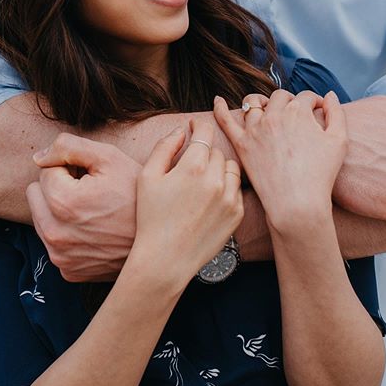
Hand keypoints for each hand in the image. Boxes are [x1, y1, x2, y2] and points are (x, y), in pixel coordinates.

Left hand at [26, 134, 140, 280]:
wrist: (161, 240)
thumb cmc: (136, 194)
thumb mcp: (109, 157)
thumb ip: (68, 147)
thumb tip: (38, 158)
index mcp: (61, 202)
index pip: (46, 171)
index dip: (70, 167)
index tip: (91, 176)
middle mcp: (54, 234)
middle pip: (36, 194)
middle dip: (58, 187)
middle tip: (89, 191)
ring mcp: (60, 256)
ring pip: (42, 217)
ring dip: (59, 209)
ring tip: (92, 209)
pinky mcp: (68, 271)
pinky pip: (54, 242)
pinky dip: (68, 232)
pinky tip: (92, 228)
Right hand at [132, 119, 243, 285]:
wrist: (165, 260)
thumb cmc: (151, 217)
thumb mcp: (147, 177)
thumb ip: (164, 147)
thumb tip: (181, 131)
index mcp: (193, 167)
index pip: (204, 132)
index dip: (198, 125)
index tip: (194, 126)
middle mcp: (215, 180)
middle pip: (216, 151)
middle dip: (204, 152)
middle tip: (190, 165)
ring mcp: (229, 198)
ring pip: (230, 167)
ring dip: (218, 168)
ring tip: (202, 181)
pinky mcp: (237, 214)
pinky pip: (237, 188)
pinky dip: (226, 188)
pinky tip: (210, 198)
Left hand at [214, 90, 346, 232]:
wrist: (297, 203)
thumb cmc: (321, 175)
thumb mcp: (339, 141)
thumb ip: (336, 113)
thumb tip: (329, 95)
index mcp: (298, 111)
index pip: (305, 96)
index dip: (314, 101)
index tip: (317, 110)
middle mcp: (274, 115)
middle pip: (280, 97)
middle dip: (289, 101)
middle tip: (295, 114)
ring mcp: (255, 129)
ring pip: (254, 102)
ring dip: (262, 102)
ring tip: (267, 108)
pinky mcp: (242, 143)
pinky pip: (225, 120)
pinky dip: (220, 108)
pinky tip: (218, 100)